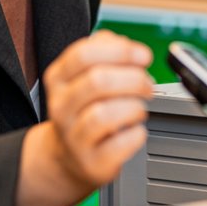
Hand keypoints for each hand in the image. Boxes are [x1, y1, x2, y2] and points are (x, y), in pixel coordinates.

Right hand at [39, 30, 154, 190]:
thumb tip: (125, 44)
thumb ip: (104, 50)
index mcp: (59, 78)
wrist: (70, 157)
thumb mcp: (84, 75)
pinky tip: (135, 130)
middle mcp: (61, 106)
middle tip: (147, 85)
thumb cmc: (85, 110)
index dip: (120, 51)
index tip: (143, 56)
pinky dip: (136, 134)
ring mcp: (73, 136)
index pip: (83, 54)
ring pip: (105, 114)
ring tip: (139, 108)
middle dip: (134, 79)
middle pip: (97, 81)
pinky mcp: (91, 162)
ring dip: (134, 107)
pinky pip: (119, 144)